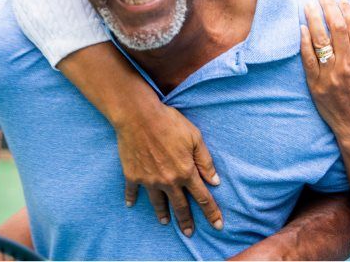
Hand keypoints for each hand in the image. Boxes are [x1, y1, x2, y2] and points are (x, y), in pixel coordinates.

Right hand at [116, 103, 223, 235]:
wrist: (138, 117)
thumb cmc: (169, 123)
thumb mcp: (195, 138)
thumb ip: (205, 161)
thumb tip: (215, 181)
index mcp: (186, 172)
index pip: (203, 198)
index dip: (211, 213)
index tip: (218, 225)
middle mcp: (168, 180)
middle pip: (180, 206)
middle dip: (186, 222)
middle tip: (189, 233)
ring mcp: (149, 180)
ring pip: (158, 203)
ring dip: (162, 214)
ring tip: (165, 222)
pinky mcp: (133, 176)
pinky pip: (132, 192)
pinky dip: (132, 199)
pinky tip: (131, 205)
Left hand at [300, 0, 349, 136]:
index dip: (347, 9)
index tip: (341, 0)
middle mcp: (346, 64)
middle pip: (335, 28)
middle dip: (328, 7)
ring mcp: (329, 74)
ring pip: (319, 39)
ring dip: (313, 19)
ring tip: (308, 5)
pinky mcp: (315, 83)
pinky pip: (307, 58)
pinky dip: (304, 41)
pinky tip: (301, 28)